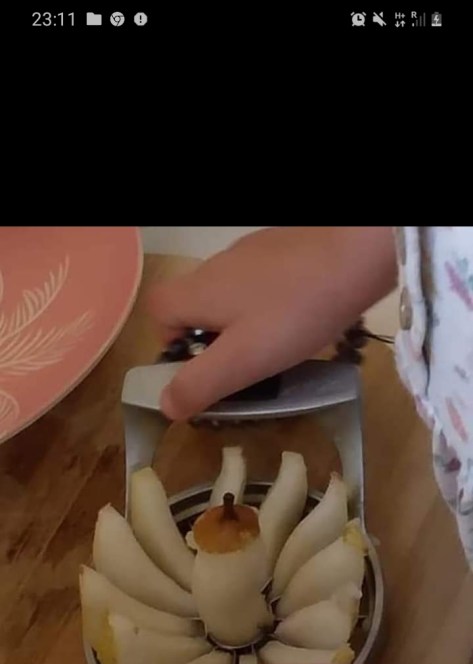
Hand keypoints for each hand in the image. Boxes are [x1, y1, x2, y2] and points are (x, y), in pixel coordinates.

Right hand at [148, 227, 395, 418]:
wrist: (357, 252)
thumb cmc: (294, 311)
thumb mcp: (243, 360)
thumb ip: (200, 384)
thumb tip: (165, 404)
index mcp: (198, 291)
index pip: (158, 312)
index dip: (169, 343)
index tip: (199, 368)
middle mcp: (217, 266)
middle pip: (195, 305)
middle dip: (212, 341)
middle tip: (245, 368)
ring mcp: (252, 253)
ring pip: (232, 296)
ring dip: (244, 325)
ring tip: (278, 349)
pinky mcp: (285, 250)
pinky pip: (264, 284)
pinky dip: (272, 306)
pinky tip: (302, 321)